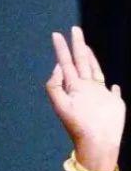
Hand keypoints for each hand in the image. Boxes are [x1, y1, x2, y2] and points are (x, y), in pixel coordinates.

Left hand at [46, 26, 124, 170]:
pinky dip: (112, 87)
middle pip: (81, 62)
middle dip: (78, 46)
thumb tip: (58, 67)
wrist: (97, 141)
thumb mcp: (61, 104)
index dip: (62, 49)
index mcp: (73, 87)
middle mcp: (85, 88)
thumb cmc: (78, 125)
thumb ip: (55, 85)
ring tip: (86, 47)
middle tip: (74, 29)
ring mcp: (99, 94)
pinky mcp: (113, 102)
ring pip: (95, 71)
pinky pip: (112, 91)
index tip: (57, 34)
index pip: (66, 63)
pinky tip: (111, 84)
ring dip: (90, 59)